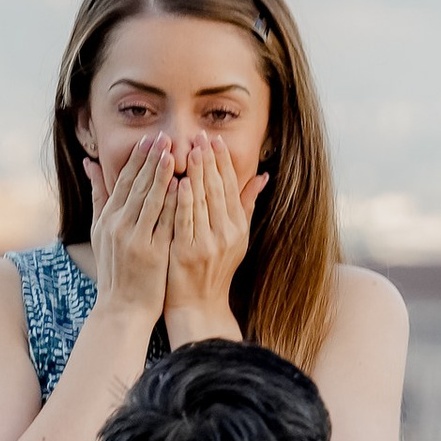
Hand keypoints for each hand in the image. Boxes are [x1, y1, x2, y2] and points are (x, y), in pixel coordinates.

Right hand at [89, 135, 175, 328]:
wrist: (122, 308)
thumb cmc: (115, 269)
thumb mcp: (100, 231)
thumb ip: (99, 196)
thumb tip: (90, 163)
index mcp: (108, 218)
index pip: (124, 181)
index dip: (138, 159)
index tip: (150, 139)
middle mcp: (119, 225)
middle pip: (137, 186)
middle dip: (152, 159)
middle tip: (165, 136)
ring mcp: (135, 239)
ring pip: (151, 200)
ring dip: (163, 175)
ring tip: (174, 153)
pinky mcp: (152, 253)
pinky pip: (165, 223)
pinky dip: (173, 203)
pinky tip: (184, 186)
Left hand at [165, 136, 264, 340]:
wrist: (199, 305)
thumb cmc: (213, 269)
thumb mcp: (236, 238)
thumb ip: (245, 205)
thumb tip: (263, 176)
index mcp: (237, 226)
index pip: (230, 186)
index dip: (222, 161)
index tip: (213, 139)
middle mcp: (227, 233)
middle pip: (217, 189)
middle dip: (208, 160)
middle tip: (199, 135)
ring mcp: (208, 243)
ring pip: (202, 201)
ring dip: (195, 174)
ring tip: (188, 149)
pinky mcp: (188, 252)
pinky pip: (186, 221)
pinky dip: (183, 201)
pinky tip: (178, 182)